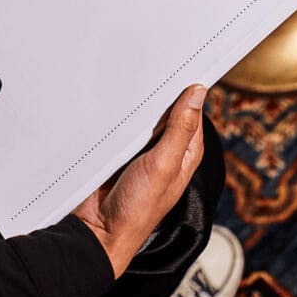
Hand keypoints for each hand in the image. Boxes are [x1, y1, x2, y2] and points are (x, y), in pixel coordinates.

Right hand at [72, 84, 206, 278]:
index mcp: (186, 152)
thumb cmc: (137, 208)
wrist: (98, 231)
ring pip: (144, 116)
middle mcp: (167, 150)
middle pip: (168, 110)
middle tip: (154, 67)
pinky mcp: (121, 152)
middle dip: (162, 93)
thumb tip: (198, 93)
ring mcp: (143, 151)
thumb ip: (180, 128)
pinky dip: (122, 115)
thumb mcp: (164, 164)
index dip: (190, 90)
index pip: (194, 111)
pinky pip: (124, 125)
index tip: (184, 64)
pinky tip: (115, 104)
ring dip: (139, 105)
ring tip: (133, 82)